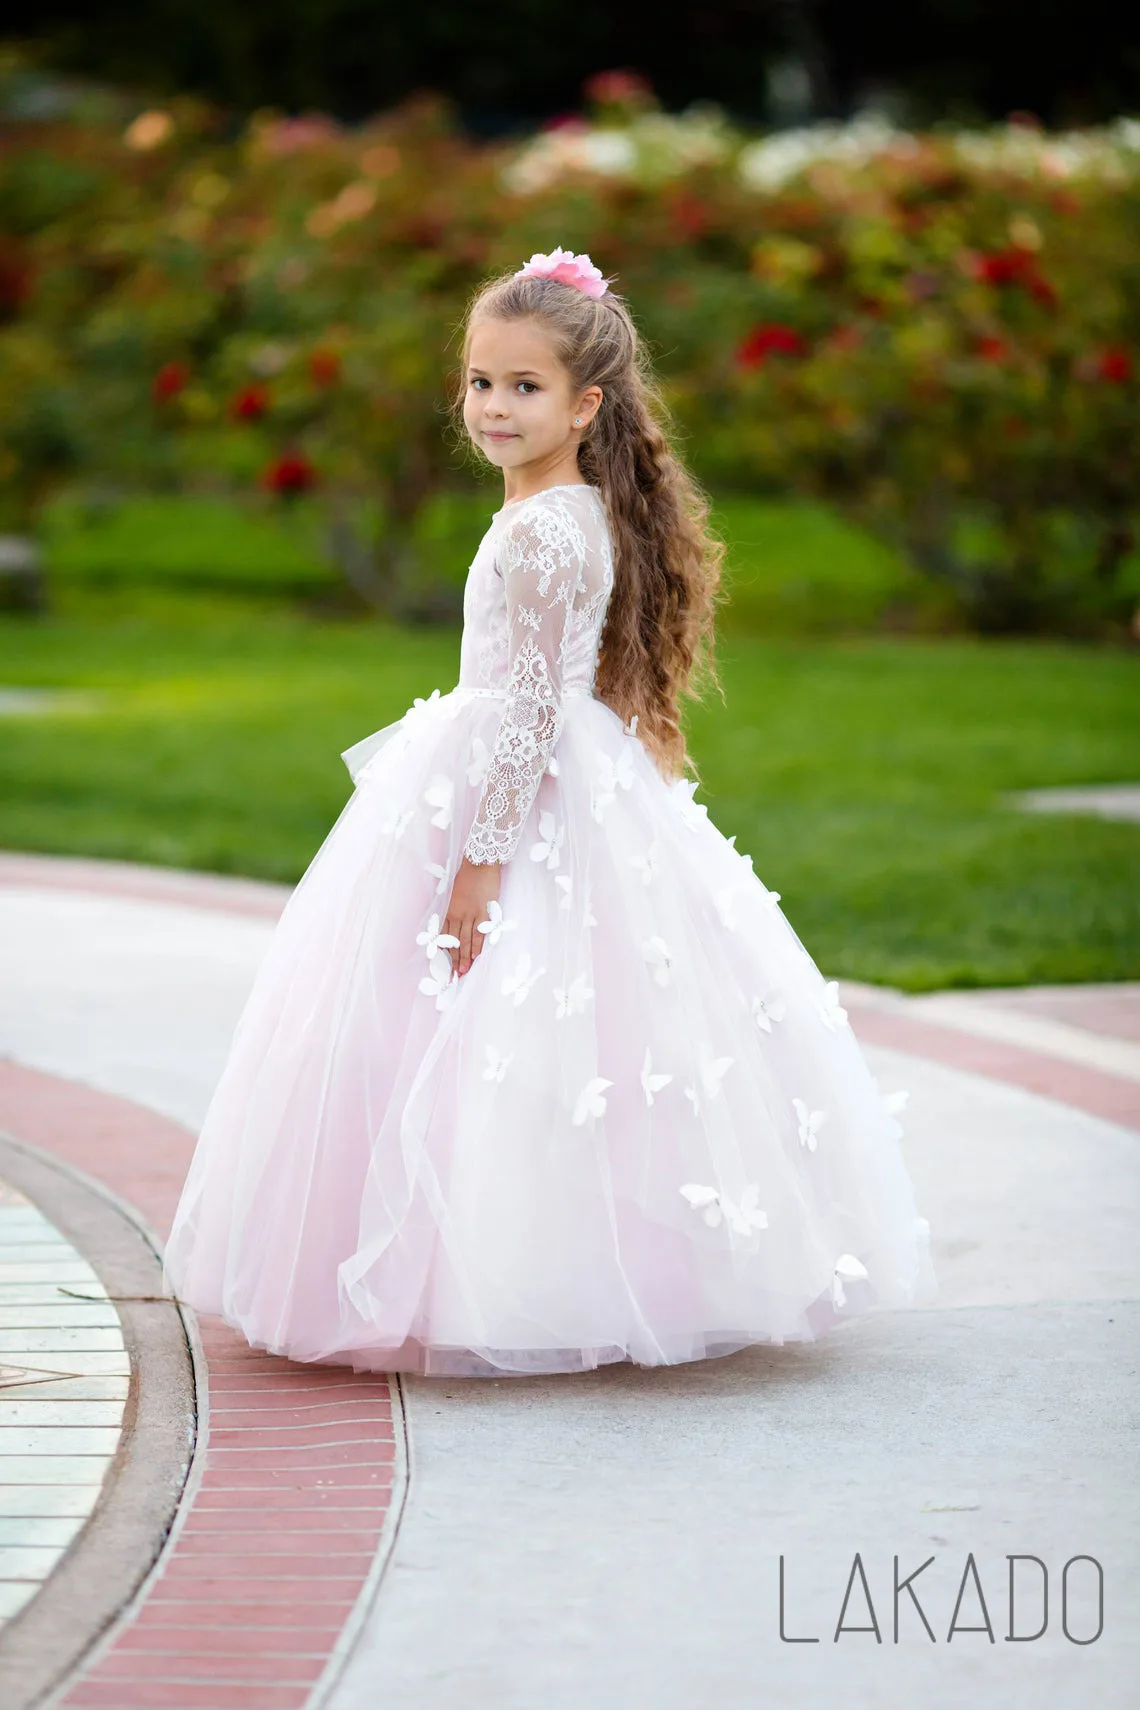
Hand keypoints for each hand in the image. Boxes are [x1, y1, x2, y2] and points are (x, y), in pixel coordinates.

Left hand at [444, 855, 501, 976]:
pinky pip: (480, 933)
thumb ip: (455, 909)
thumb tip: (454, 923)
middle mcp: (458, 915)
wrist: (480, 863)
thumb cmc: (468, 876)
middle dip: (454, 960)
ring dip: (465, 958)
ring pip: (466, 941)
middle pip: (454, 942)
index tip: (445, 965)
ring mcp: (471, 915)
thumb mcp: (455, 893)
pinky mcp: (484, 913)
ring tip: (464, 972)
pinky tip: (477, 957)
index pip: (445, 936)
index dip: (445, 952)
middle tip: (454, 976)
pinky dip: (478, 946)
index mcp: (449, 910)